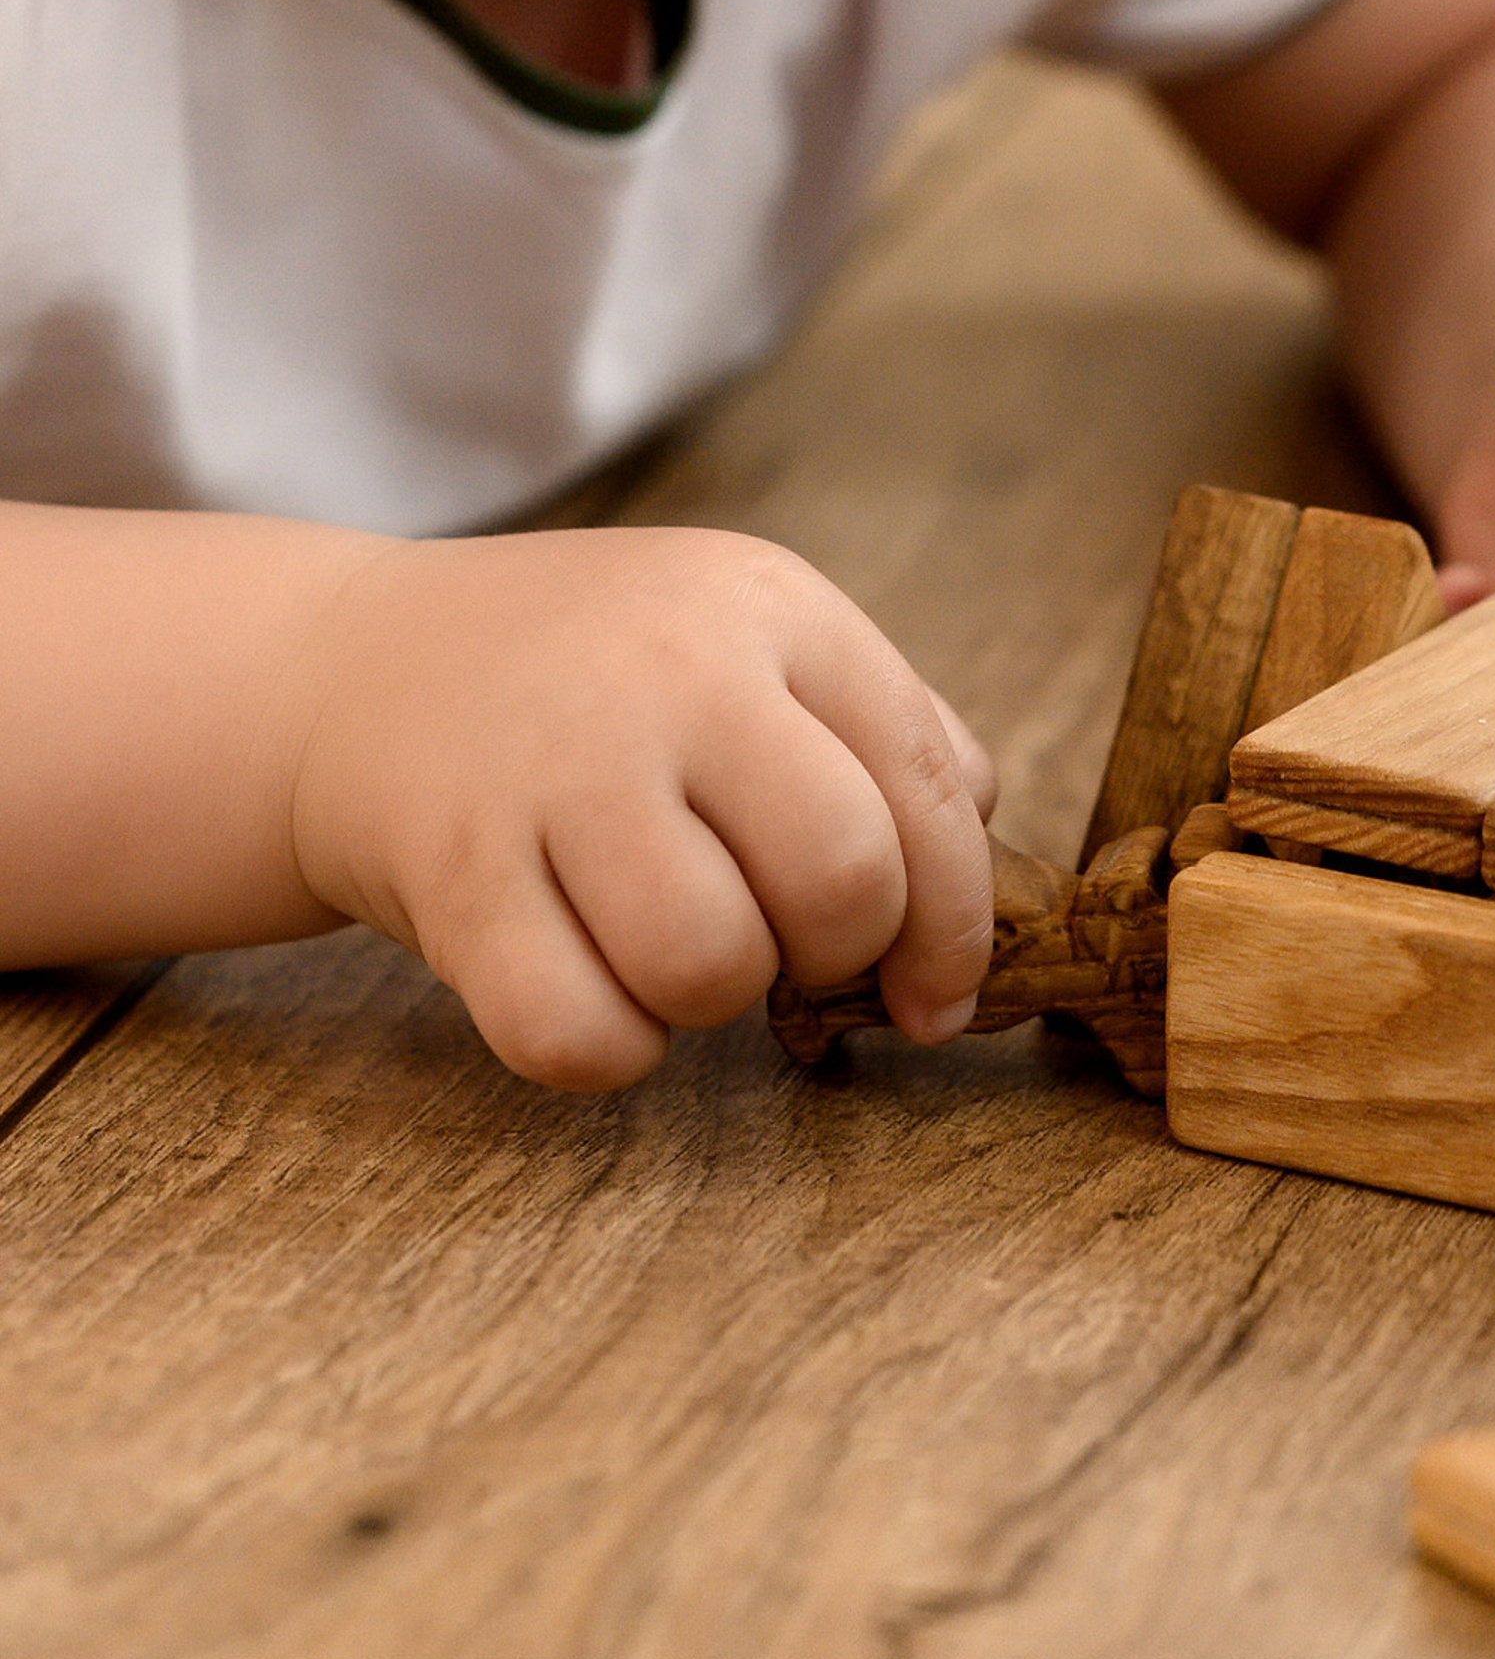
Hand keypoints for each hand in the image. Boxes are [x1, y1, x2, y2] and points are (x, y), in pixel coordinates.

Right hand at [284, 527, 997, 1089]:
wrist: (349, 666)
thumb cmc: (598, 680)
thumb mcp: (750, 641)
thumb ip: (887, 730)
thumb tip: (981, 862)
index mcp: (773, 608)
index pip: (933, 781)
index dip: (958, 920)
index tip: (936, 993)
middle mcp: (674, 670)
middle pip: (842, 875)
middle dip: (838, 953)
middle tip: (785, 946)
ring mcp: (559, 765)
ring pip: (713, 963)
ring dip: (713, 998)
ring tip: (670, 941)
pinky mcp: (456, 869)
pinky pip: (580, 1035)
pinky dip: (608, 1050)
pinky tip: (590, 984)